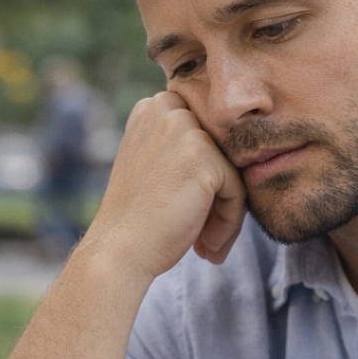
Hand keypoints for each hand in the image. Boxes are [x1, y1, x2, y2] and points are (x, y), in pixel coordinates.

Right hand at [87, 91, 247, 278]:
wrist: (118, 250)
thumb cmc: (138, 220)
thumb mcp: (154, 166)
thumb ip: (184, 150)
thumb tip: (239, 155)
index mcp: (154, 108)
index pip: (208, 138)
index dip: (208, 180)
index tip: (196, 216)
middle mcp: (167, 109)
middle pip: (222, 153)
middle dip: (219, 197)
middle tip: (204, 236)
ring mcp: (185, 129)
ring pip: (233, 173)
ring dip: (226, 214)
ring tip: (207, 245)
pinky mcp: (203, 155)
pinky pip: (238, 190)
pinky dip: (229, 223)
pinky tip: (207, 245)